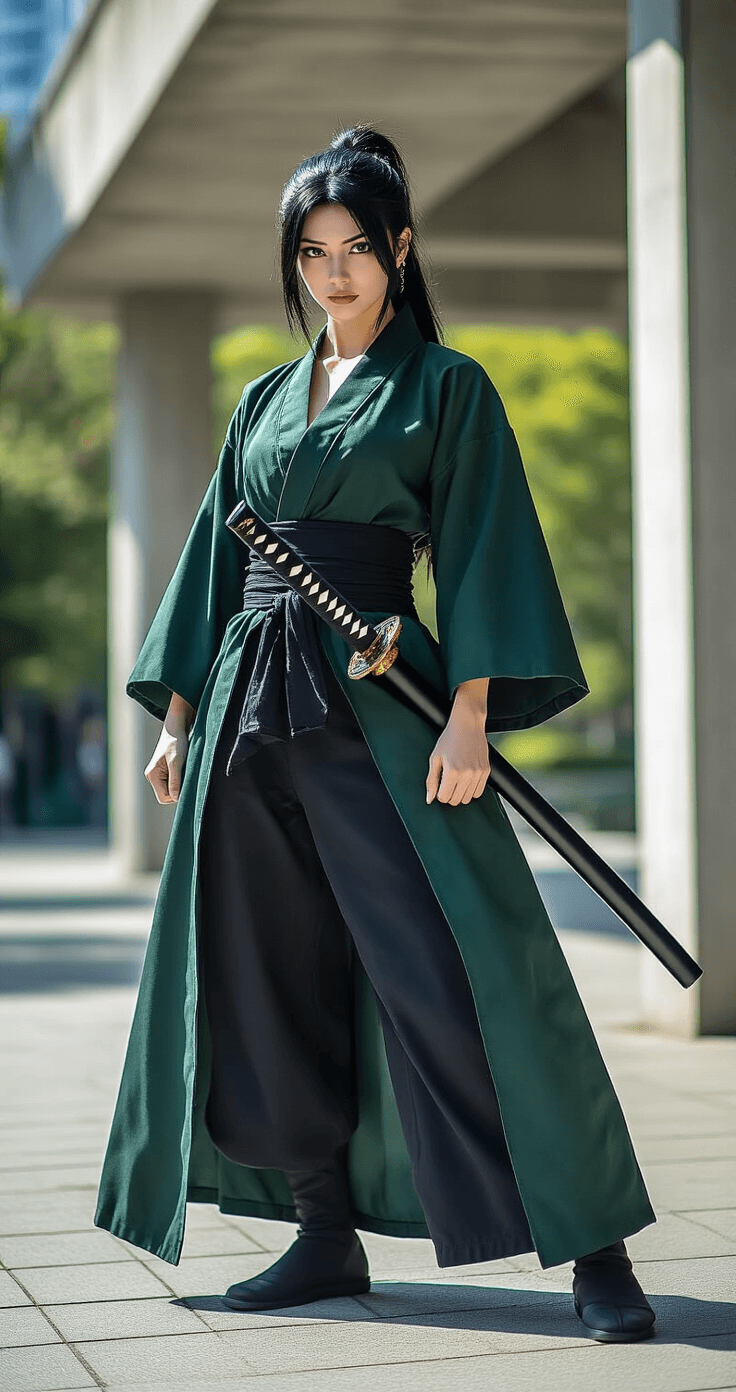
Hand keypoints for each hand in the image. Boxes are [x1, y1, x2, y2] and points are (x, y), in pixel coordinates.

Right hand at [144, 694, 194, 803]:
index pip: (164, 798)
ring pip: (171, 788)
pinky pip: (173, 782)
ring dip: (180, 783)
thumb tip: (175, 798)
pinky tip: (185, 769)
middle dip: (178, 790)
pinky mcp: (164, 770)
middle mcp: (153, 776)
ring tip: (186, 770)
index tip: (188, 785)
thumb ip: (175, 781)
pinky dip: (181, 778)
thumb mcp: (176, 762)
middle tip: (188, 777)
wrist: (176, 726)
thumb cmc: (176, 742)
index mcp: (152, 775)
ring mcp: (158, 773)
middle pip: (167, 795)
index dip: (177, 796)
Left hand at [426, 678, 490, 805]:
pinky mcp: (486, 771)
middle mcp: (467, 774)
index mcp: (452, 772)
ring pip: (468, 799)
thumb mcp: (435, 758)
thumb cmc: (449, 739)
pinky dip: (471, 790)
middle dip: (449, 795)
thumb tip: (429, 799)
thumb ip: (431, 780)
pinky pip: (479, 792)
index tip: (439, 785)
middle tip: (447, 783)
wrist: (467, 725)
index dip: (439, 794)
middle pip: (456, 800)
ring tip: (456, 782)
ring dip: (460, 794)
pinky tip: (466, 780)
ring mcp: (478, 773)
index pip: (444, 798)